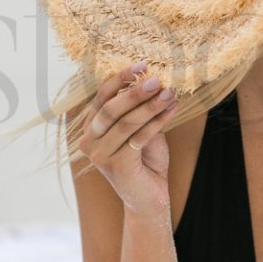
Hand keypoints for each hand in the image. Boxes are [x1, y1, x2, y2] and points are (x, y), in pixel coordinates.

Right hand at [77, 60, 176, 213]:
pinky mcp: (118, 166)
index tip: (142, 64)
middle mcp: (89, 141)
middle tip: (158, 79)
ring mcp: (100, 156)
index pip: (101, 97)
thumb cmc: (145, 160)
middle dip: (135, 91)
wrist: (149, 197)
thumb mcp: (139, 129)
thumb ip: (138, 108)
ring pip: (126, 122)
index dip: (120, 79)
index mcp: (90, 128)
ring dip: (150, 105)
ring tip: (170, 92)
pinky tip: (173, 110)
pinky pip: (139, 138)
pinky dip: (157, 122)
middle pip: (111, 108)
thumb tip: (152, 77)